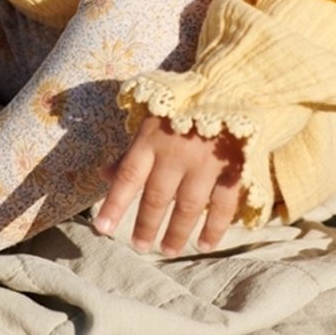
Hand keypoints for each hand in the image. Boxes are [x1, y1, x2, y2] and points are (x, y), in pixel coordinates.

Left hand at [93, 115, 242, 255]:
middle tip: (139, 245)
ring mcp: (206, 162)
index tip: (102, 229)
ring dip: (177, 232)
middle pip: (157, 197)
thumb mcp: (150, 120)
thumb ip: (130, 151)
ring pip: (188, 207)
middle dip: (146, 225)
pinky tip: (204, 244)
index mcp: (152, 138)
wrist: (230, 85)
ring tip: (168, 249)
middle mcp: (176, 153)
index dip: (114, 204)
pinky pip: (223, 205)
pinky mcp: (234, 167)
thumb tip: (103, 175)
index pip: (128, 176)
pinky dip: (215, 228)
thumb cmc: (182, 106)